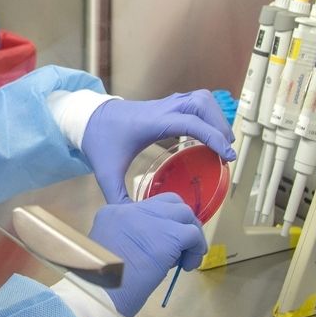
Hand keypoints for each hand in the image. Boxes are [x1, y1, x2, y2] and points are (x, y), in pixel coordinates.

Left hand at [81, 90, 234, 203]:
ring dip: (216, 115)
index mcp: (152, 123)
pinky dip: (207, 113)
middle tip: (226, 150)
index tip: (227, 155)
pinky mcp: (165, 105)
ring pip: (200, 98)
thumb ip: (118, 197)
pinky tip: (208, 132)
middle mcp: (162, 109)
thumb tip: (133, 219)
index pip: (191, 122)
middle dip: (220, 124)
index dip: (213, 136)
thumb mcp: (106, 172)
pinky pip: (194, 101)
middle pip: (201, 103)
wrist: (88, 118)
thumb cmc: (99, 141)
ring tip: (222, 140)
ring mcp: (164, 104)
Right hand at [86, 193, 208, 316]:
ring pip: (184, 213)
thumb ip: (129, 243)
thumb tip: (156, 250)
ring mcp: (150, 220)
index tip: (161, 248)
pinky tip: (188, 266)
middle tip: (180, 248)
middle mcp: (131, 210)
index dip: (160, 226)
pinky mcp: (168, 235)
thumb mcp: (108, 253)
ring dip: (191, 235)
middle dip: (180, 223)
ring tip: (187, 259)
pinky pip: (193, 235)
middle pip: (169, 203)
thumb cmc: (99, 285)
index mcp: (113, 214)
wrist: (97, 295)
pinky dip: (196, 249)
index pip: (147, 208)